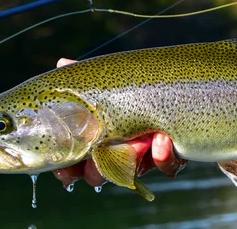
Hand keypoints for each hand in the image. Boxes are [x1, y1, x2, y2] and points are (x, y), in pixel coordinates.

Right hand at [51, 58, 187, 188]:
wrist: (174, 88)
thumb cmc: (132, 90)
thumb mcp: (109, 84)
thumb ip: (88, 81)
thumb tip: (63, 62)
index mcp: (99, 140)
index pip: (77, 163)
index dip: (68, 170)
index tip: (65, 169)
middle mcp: (121, 153)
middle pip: (102, 174)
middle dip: (97, 172)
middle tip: (96, 163)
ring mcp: (146, 157)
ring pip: (135, 170)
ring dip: (133, 160)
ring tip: (137, 144)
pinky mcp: (171, 155)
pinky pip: (168, 166)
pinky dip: (163, 156)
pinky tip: (161, 139)